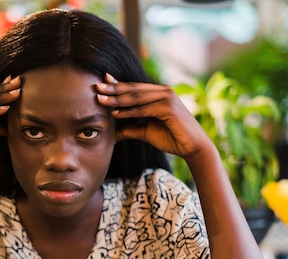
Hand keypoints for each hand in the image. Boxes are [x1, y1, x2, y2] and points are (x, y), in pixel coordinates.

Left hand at [95, 73, 210, 158]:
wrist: (192, 147)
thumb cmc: (171, 138)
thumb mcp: (145, 131)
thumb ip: (129, 129)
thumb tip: (112, 133)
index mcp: (158, 93)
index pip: (134, 87)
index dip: (117, 84)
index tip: (101, 82)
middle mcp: (163, 91)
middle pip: (133, 89)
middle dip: (113, 88)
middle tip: (95, 86)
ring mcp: (167, 98)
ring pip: (136, 97)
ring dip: (117, 98)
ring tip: (100, 98)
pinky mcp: (169, 108)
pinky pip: (144, 109)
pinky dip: (129, 112)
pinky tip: (115, 113)